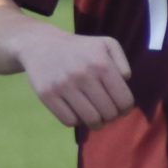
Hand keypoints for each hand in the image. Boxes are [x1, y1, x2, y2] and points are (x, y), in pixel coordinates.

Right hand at [15, 28, 134, 127]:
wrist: (41, 44)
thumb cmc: (81, 49)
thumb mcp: (106, 45)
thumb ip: (123, 64)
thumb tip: (124, 83)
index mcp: (101, 63)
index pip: (124, 101)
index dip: (125, 109)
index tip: (121, 108)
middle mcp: (83, 74)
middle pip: (109, 114)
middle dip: (111, 116)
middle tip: (106, 112)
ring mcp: (63, 85)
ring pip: (91, 120)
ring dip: (96, 123)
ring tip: (94, 116)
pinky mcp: (47, 94)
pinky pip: (70, 121)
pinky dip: (76, 120)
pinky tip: (76, 111)